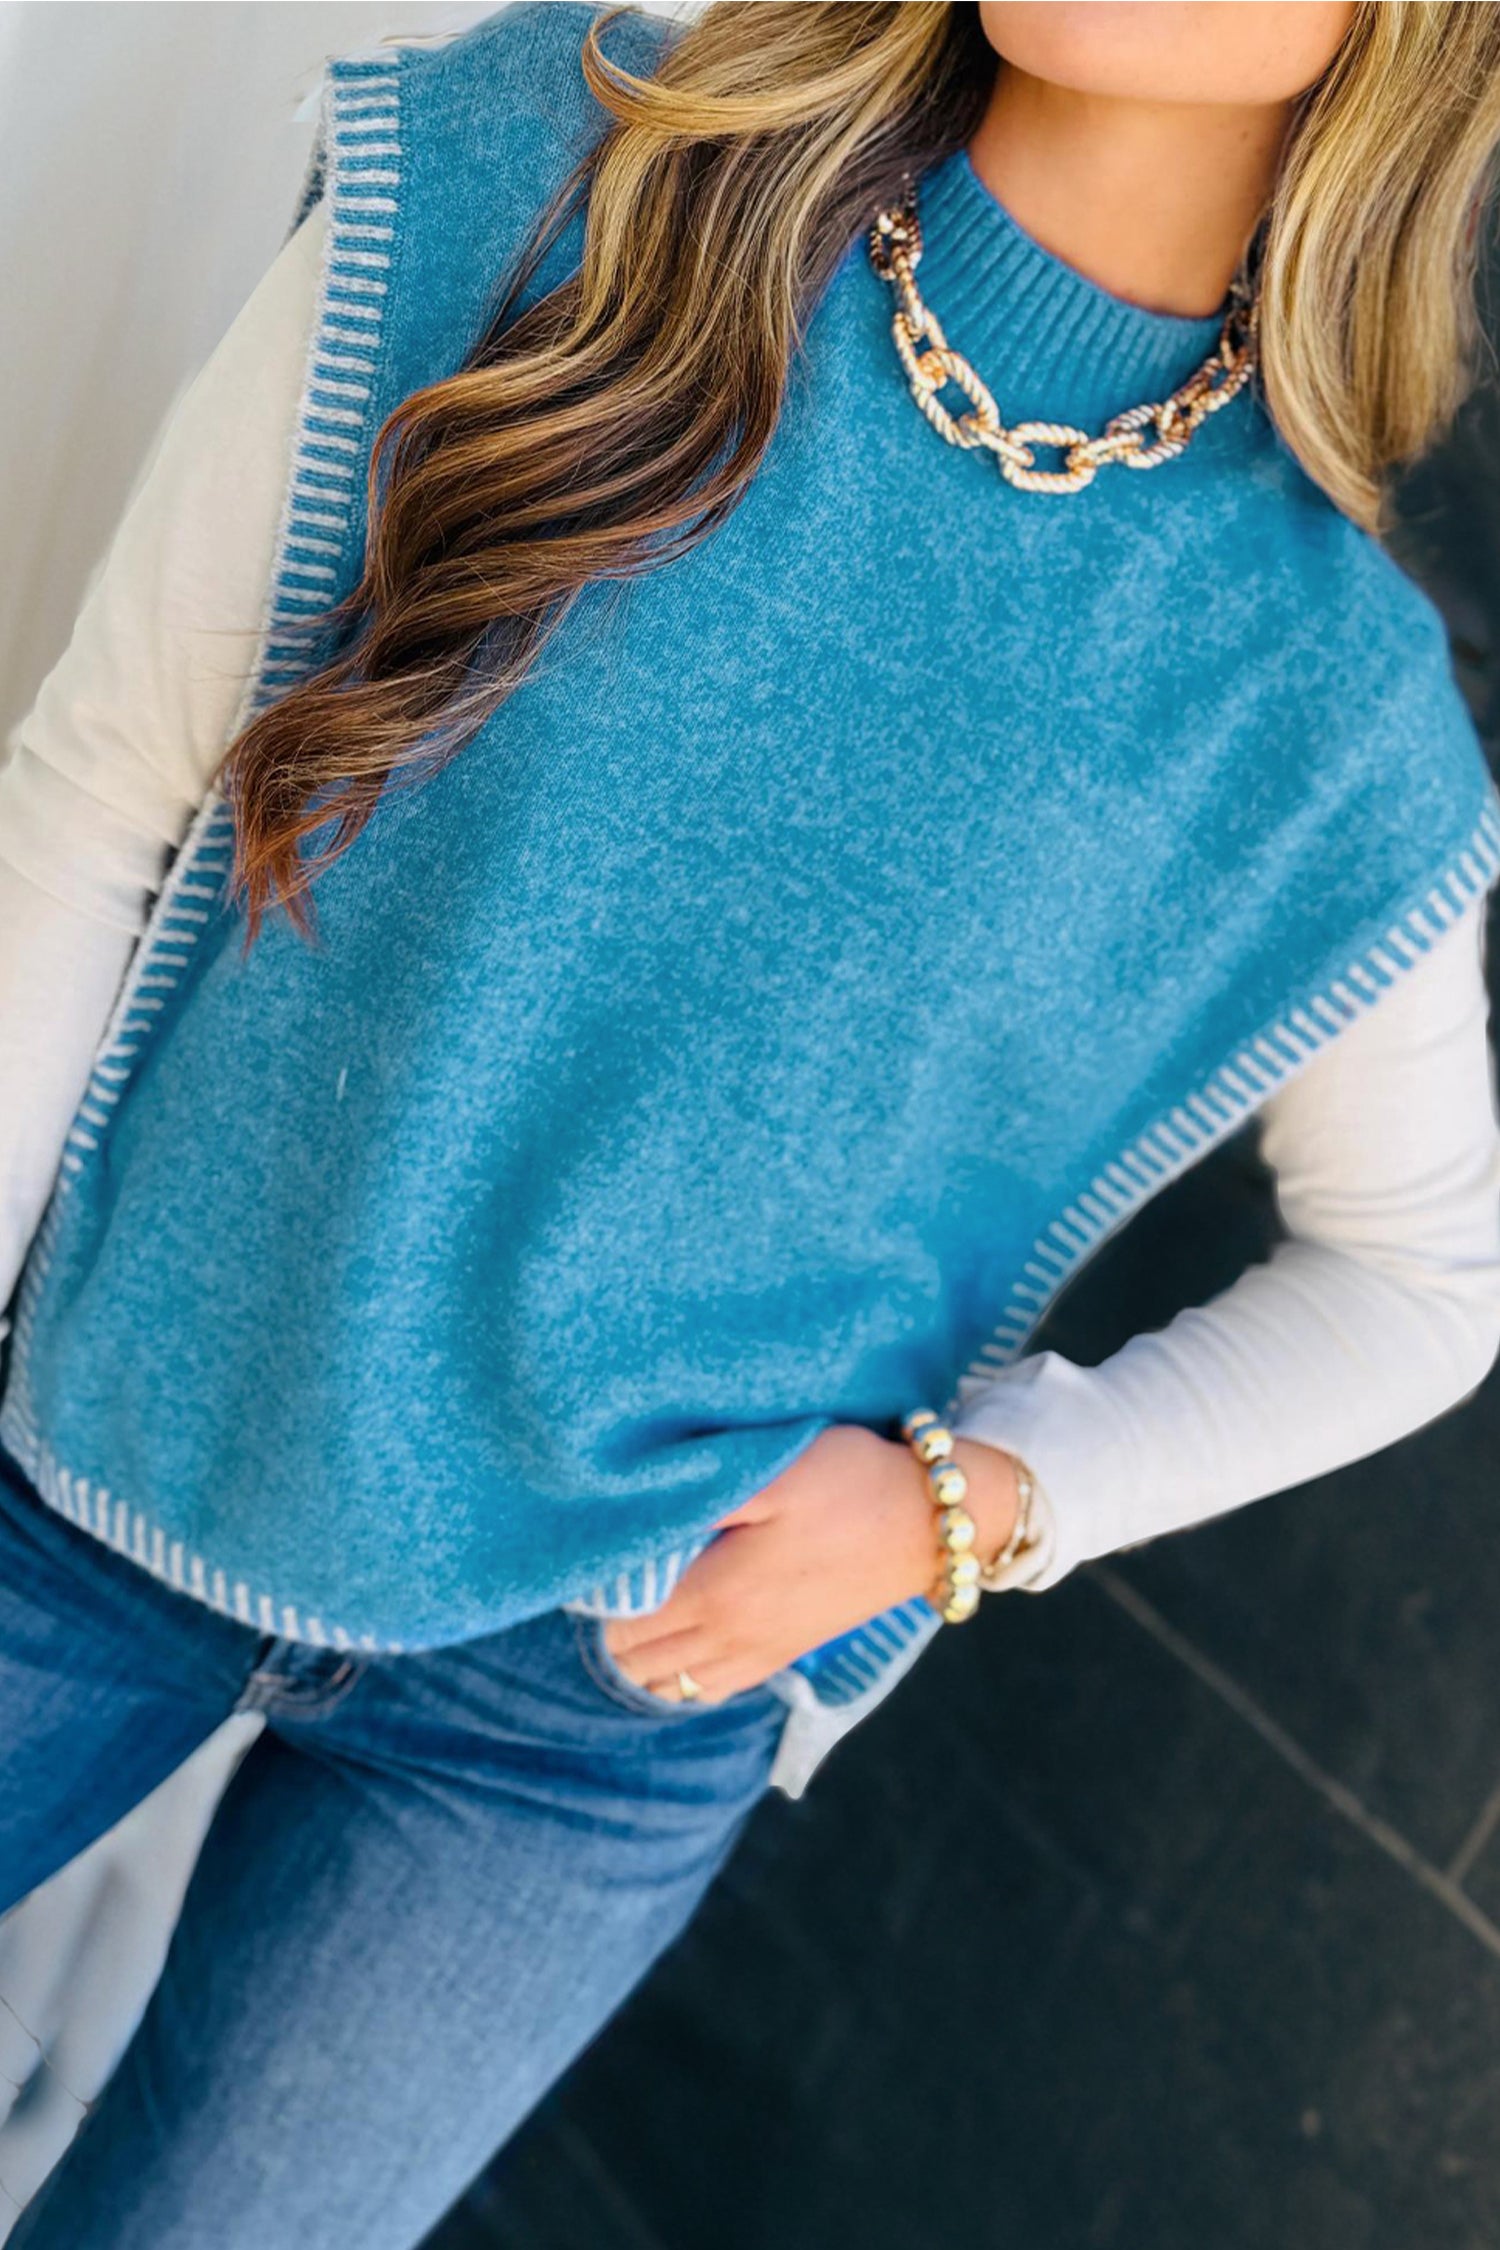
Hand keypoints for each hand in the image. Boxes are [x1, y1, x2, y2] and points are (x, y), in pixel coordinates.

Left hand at [603, 1422, 1020, 1703]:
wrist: (931, 1523)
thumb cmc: (850, 1483)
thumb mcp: (775, 1470)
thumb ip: (699, 1494)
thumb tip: (631, 1512)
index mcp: (715, 1596)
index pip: (616, 1619)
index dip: (591, 1589)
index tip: (591, 1547)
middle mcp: (728, 1640)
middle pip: (633, 1658)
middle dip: (607, 1620)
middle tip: (606, 1567)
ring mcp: (758, 1654)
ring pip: (666, 1682)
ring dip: (638, 1651)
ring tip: (634, 1597)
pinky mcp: (783, 1655)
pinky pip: (708, 1688)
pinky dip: (678, 1672)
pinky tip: (677, 1633)